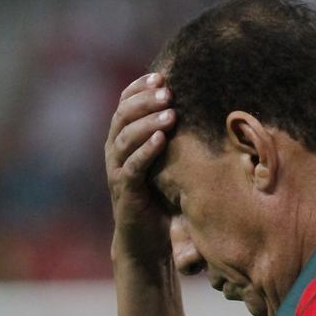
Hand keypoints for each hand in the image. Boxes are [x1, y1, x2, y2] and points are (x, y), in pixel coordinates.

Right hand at [105, 72, 176, 263]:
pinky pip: (133, 166)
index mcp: (122, 138)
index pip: (124, 104)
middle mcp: (114, 151)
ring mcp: (117, 170)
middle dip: (144, 101)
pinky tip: (160, 139)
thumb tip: (201, 101)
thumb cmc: (162, 194)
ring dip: (147, 123)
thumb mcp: (167, 159)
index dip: (138, 88)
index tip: (160, 76)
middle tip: (167, 93)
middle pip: (122, 116)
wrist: (147, 239)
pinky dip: (146, 151)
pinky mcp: (125, 191)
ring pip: (125, 138)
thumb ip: (172, 133)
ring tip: (170, 114)